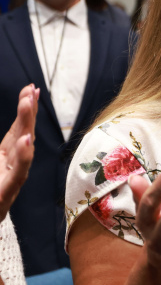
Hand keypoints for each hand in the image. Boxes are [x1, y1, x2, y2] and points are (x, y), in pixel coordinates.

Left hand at [0, 84, 37, 222]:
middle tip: (32, 91)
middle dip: (28, 113)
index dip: (25, 109)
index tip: (31, 88)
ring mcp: (11, 181)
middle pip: (23, 135)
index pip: (18, 129)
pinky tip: (26, 141)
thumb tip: (18, 133)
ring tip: (28, 105)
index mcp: (5, 158)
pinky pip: (17, 175)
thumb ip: (8, 144)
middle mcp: (12, 167)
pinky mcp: (5, 196)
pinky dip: (23, 158)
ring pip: (22, 151)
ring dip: (26, 126)